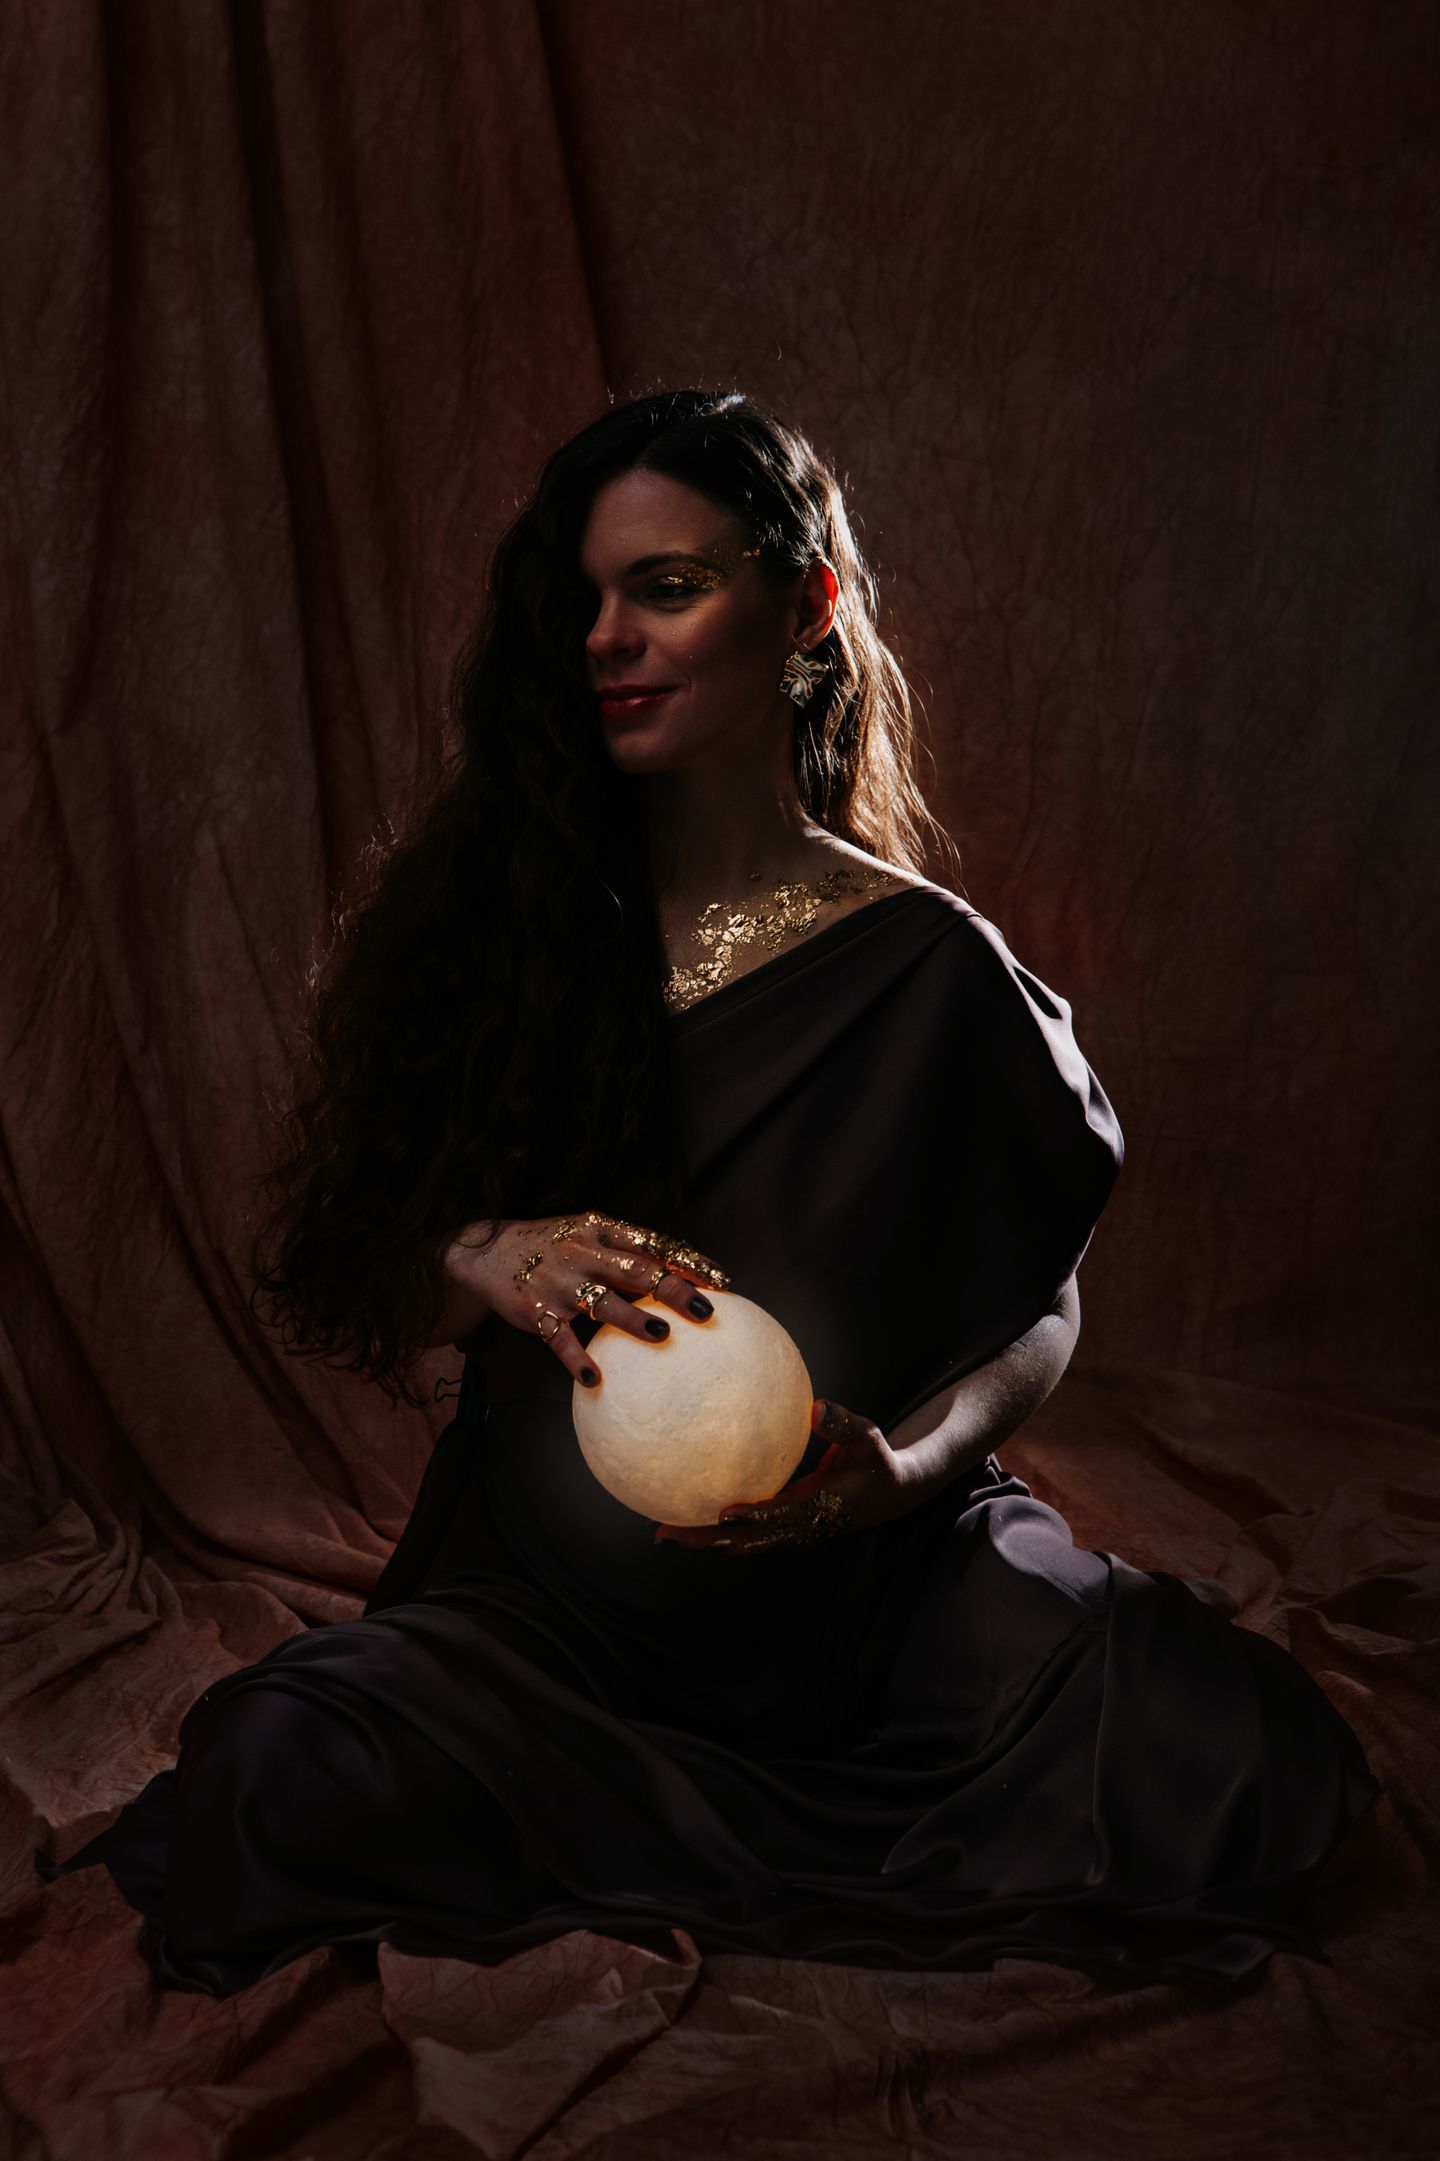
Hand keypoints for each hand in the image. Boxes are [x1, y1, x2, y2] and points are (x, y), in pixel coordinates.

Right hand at [442, 1211, 731, 1389]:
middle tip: (706, 1309)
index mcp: (600, 1230)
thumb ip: (626, 1249)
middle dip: (673, 1288)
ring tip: (661, 1334)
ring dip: (633, 1318)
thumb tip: (680, 1272)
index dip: (688, 1261)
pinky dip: (576, 1358)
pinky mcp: (536, 1310)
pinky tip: (595, 1378)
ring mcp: (559, 1282)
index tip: (722, 1282)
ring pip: (602, 1301)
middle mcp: (583, 1252)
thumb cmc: (551, 1246)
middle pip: (636, 1270)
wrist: (485, 1252)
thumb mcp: (586, 1232)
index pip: (653, 1244)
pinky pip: (560, 1338)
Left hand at [654, 1398, 921, 1553]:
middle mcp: (797, 1528)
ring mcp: (786, 1532)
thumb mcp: (869, 1438)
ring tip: (663, 1530)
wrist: (889, 1494)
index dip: (752, 1519)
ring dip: (703, 1540)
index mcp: (818, 1510)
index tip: (723, 1513)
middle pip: (745, 1541)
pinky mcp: (780, 1526)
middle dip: (706, 1540)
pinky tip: (687, 1510)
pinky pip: (743, 1531)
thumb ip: (843, 1424)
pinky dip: (715, 1528)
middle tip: (665, 1533)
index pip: (780, 1517)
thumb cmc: (875, 1461)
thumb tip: (816, 1407)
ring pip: (739, 1542)